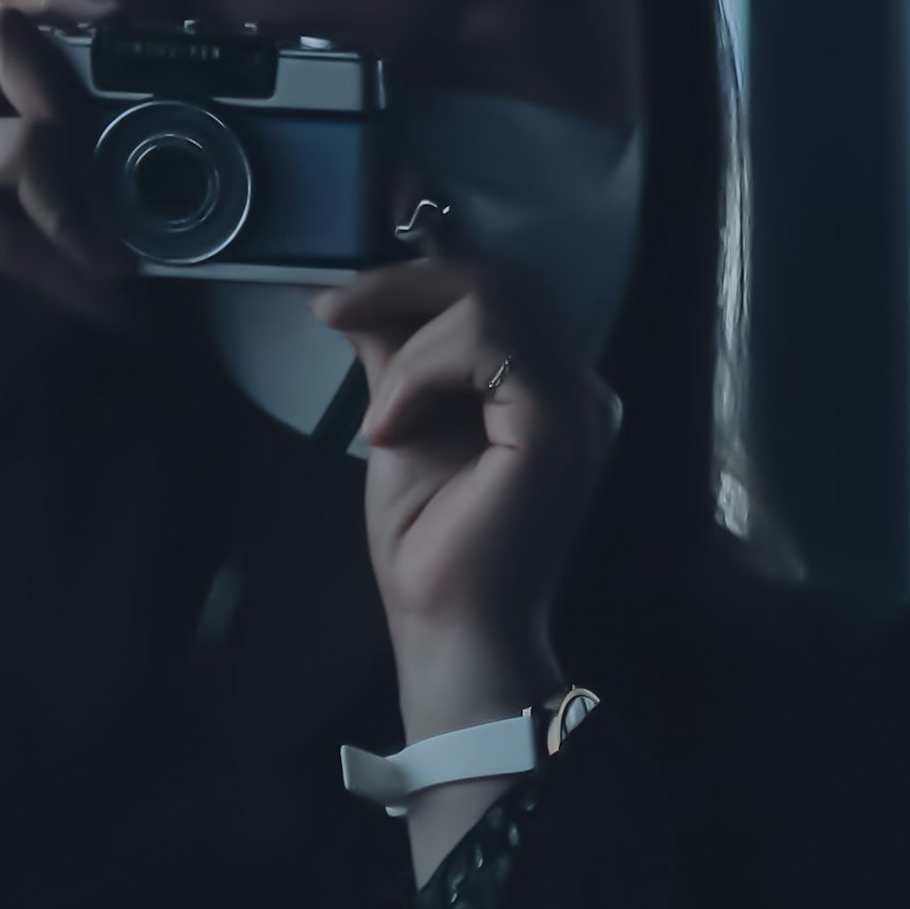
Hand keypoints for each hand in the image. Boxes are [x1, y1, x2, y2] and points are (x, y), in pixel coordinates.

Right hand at [0, 0, 137, 610]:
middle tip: (109, 152)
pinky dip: (77, 272)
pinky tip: (110, 305)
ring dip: (88, 201)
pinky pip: (19, 233)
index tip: (120, 6)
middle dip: (75, 88)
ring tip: (119, 255)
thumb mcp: (62, 213)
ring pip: (21, 140)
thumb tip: (214, 163)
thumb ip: (106, 172)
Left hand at [308, 220, 618, 733]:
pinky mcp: (559, 420)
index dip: (415, 277)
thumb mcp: (400, 425)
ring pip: (489, 298)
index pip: (493, 292)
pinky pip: (486, 341)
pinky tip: (389, 426)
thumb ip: (395, 359)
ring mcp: (577, 401)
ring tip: (379, 415)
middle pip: (496, 278)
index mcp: (545, 387)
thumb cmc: (430, 548)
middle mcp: (576, 386)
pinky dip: (420, 370)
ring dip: (409, 345)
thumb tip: (358, 301)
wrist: (450, 631)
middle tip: (332, 312)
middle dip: (402, 284)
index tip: (336, 301)